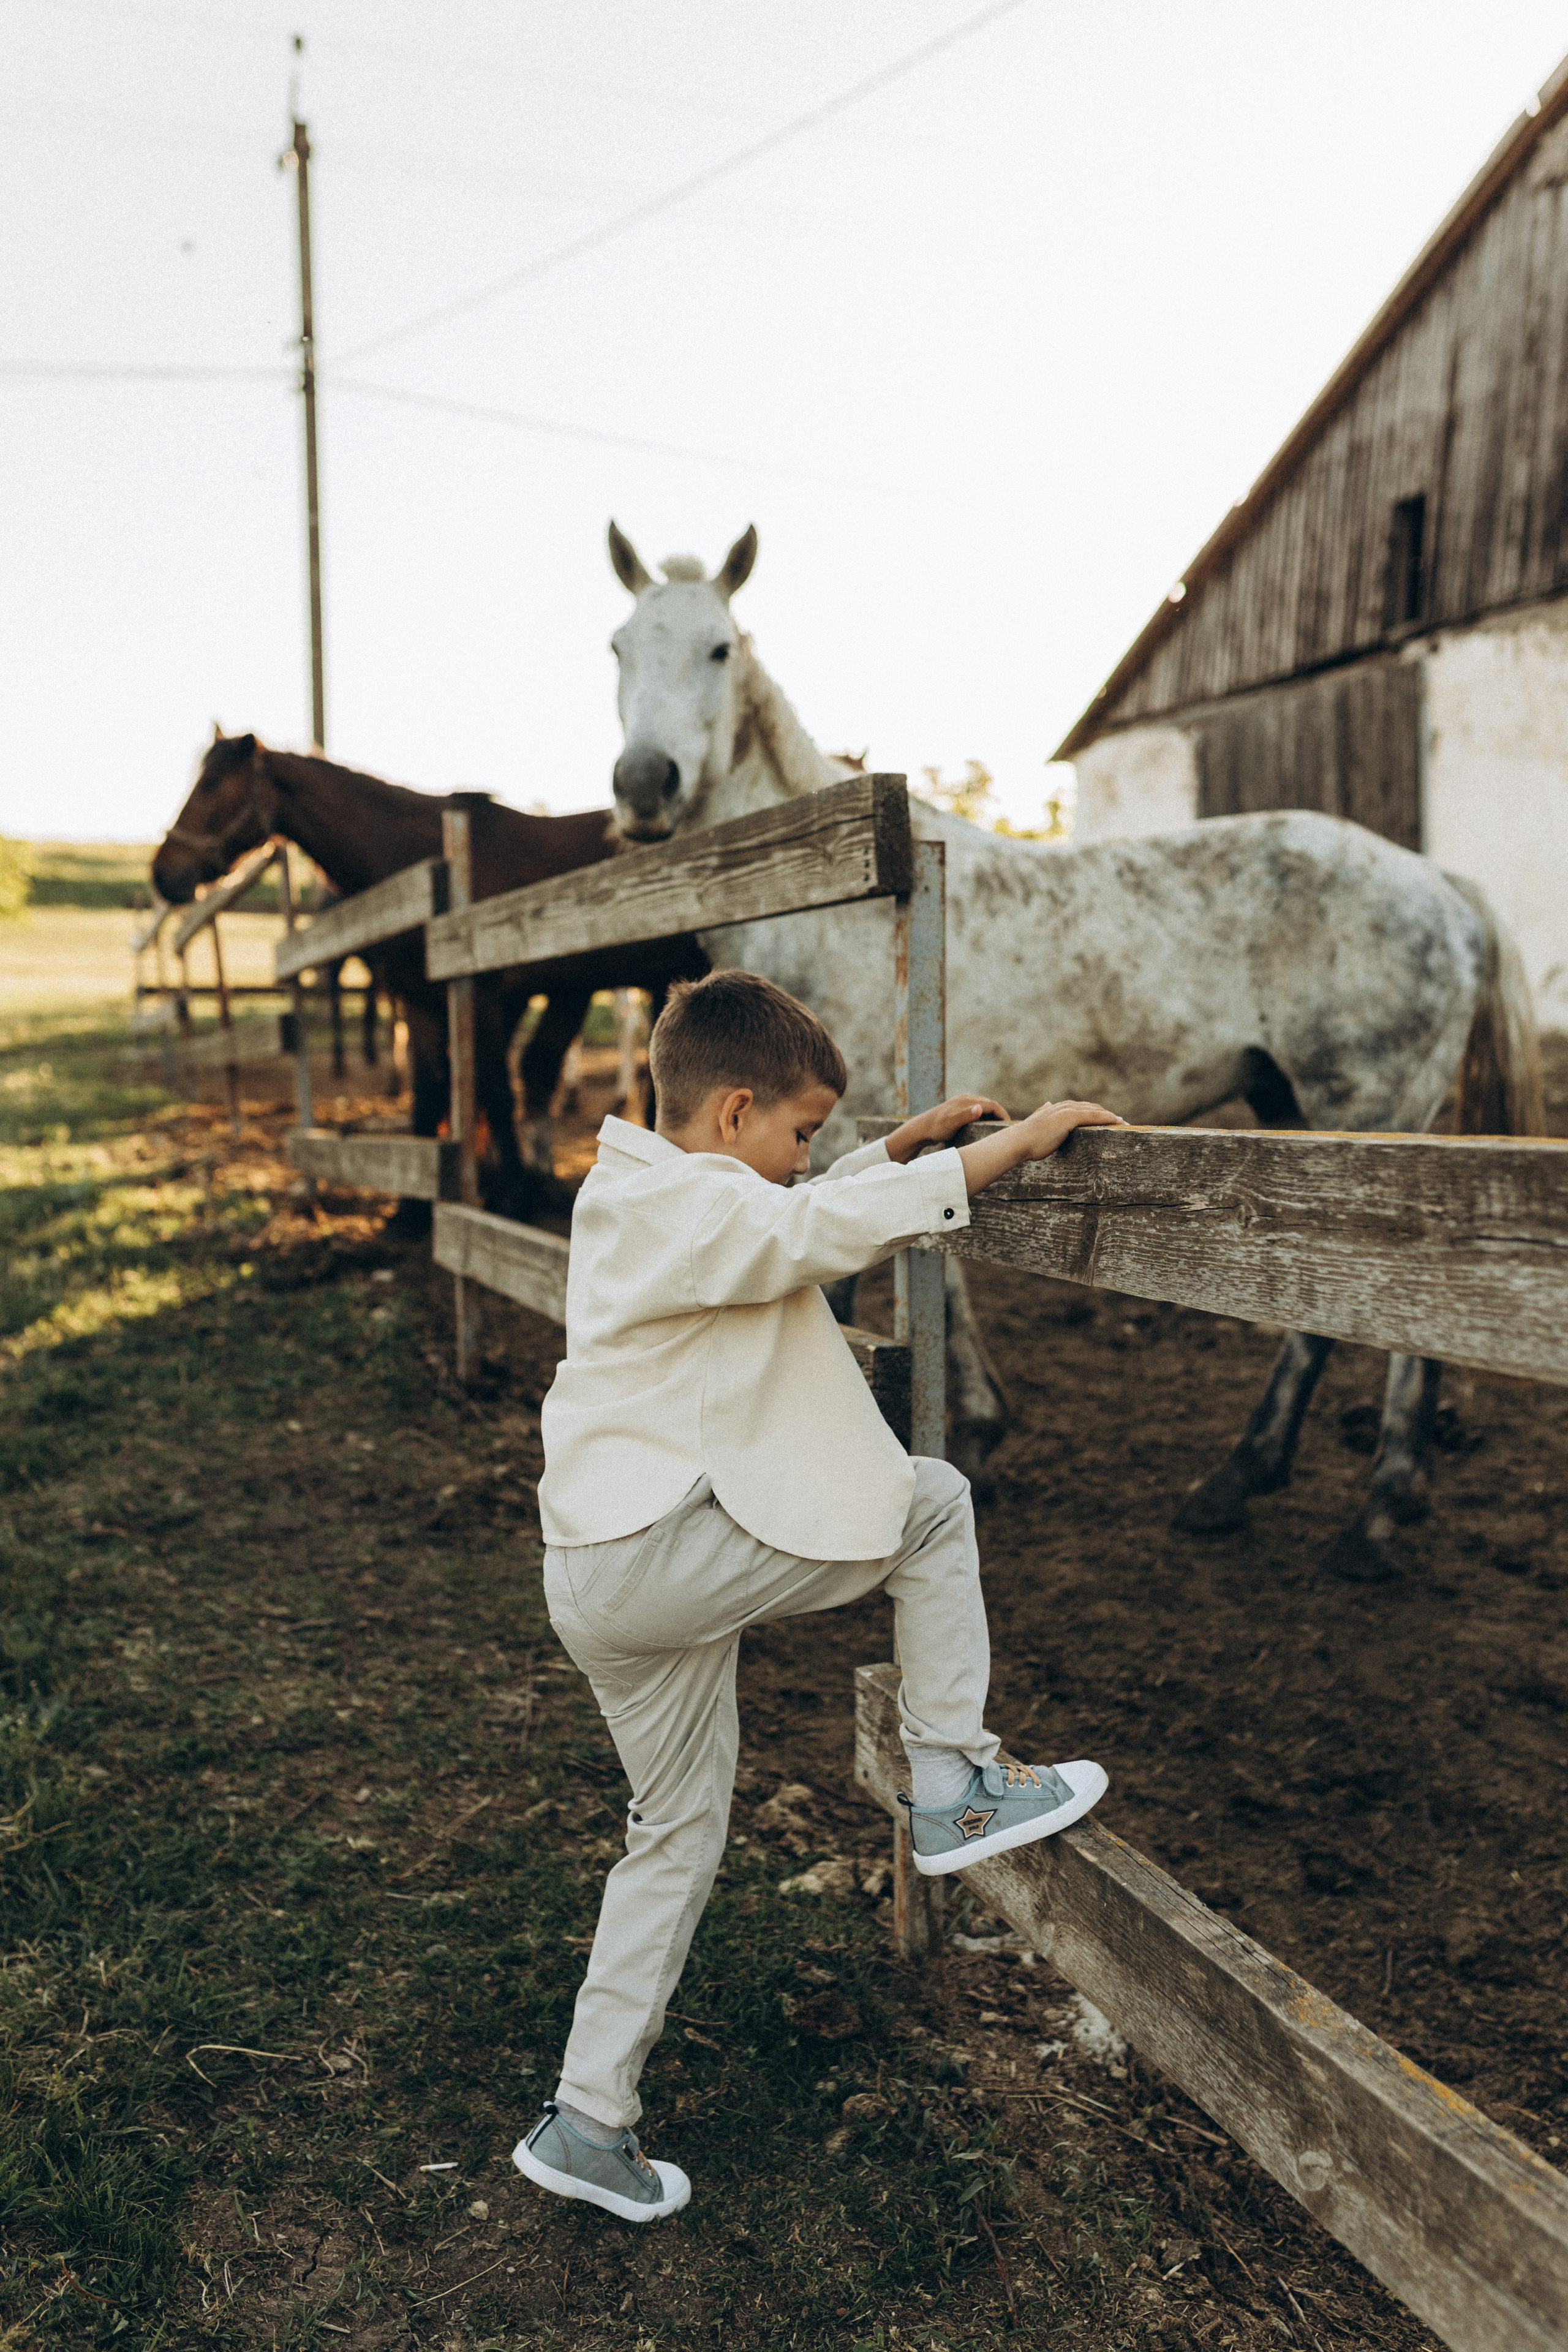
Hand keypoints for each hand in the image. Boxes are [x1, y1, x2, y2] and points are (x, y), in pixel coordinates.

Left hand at [883, 1093, 1008, 1164]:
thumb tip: (980, 1108)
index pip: (992, 1105)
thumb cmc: (936, 1128)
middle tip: (1008, 1129)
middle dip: (1000, 1115)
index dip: (1003, 1114)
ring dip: (993, 1116)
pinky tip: (985, 1127)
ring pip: (983, 1108)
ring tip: (999, 1128)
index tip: (1010, 1126)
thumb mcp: (951, 1124)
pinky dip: (984, 1117)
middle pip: (989, 1105)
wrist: (920, 1129)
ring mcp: (962, 1103)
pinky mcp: (958, 1109)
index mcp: (967, 1101)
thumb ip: (965, 1116)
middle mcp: (966, 1099)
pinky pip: (976, 1111)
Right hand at [1008, 1098, 1126, 1162]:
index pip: (1083, 1109)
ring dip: (1111, 1117)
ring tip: (1124, 1124)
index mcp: (1058, 1108)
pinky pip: (1095, 1117)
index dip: (1096, 1113)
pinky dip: (1108, 1118)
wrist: (1019, 1141)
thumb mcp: (1037, 1122)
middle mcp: (1065, 1106)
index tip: (1108, 1120)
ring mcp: (1068, 1111)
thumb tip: (1047, 1104)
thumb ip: (1043, 1113)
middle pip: (1092, 1108)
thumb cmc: (1027, 1138)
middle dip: (1107, 1115)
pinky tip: (1118, 1122)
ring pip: (1096, 1111)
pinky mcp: (1071, 1118)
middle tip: (1121, 1123)